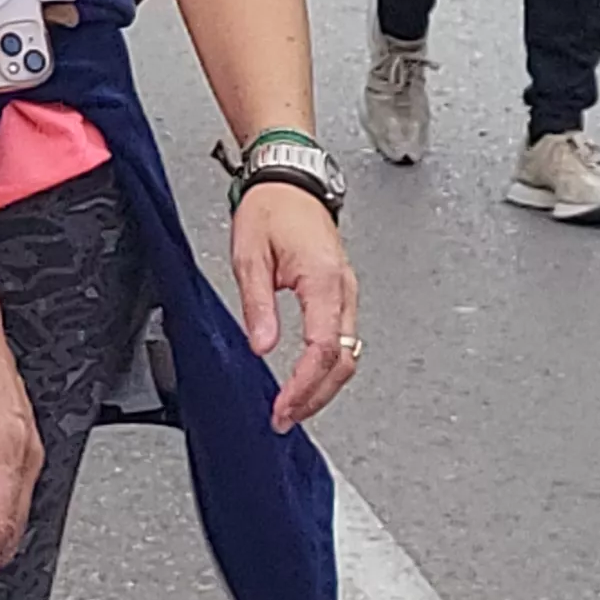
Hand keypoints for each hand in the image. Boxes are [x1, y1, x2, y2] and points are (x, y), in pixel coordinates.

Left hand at [231, 183, 358, 429]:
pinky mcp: (341, 294)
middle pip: (344, 360)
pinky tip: (307, 381)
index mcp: (324, 280)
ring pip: (349, 354)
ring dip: (323, 387)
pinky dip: (328, 367)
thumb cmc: (270, 209)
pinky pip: (343, 339)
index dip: (304, 385)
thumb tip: (263, 346)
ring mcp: (347, 292)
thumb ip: (258, 304)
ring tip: (293, 408)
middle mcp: (344, 289)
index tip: (282, 407)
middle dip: (316, 396)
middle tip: (285, 418)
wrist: (289, 181)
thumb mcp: (250, 255)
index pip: (324, 348)